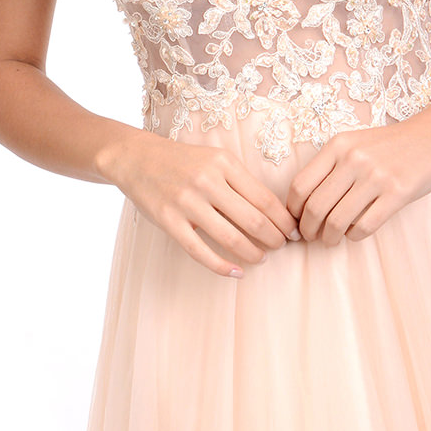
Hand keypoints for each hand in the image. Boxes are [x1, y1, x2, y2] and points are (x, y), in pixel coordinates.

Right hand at [109, 132, 300, 277]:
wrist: (136, 157)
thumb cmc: (183, 161)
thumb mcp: (216, 159)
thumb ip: (241, 181)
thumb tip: (276, 214)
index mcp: (225, 163)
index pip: (266, 199)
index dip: (284, 221)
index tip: (294, 233)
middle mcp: (207, 181)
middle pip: (253, 220)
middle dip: (274, 239)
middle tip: (282, 247)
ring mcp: (187, 202)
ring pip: (231, 238)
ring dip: (253, 253)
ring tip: (261, 258)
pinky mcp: (168, 221)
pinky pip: (200, 251)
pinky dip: (222, 266)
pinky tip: (236, 272)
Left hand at [286, 109, 430, 244]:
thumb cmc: (389, 145)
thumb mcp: (354, 143)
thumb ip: (330, 167)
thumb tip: (304, 205)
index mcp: (337, 146)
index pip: (300, 185)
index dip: (293, 210)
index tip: (296, 221)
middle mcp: (353, 159)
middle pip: (315, 207)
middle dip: (308, 229)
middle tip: (310, 237)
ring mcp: (376, 176)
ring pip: (337, 220)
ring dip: (329, 237)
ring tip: (331, 240)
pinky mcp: (397, 193)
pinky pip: (365, 226)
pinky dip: (354, 236)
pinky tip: (354, 233)